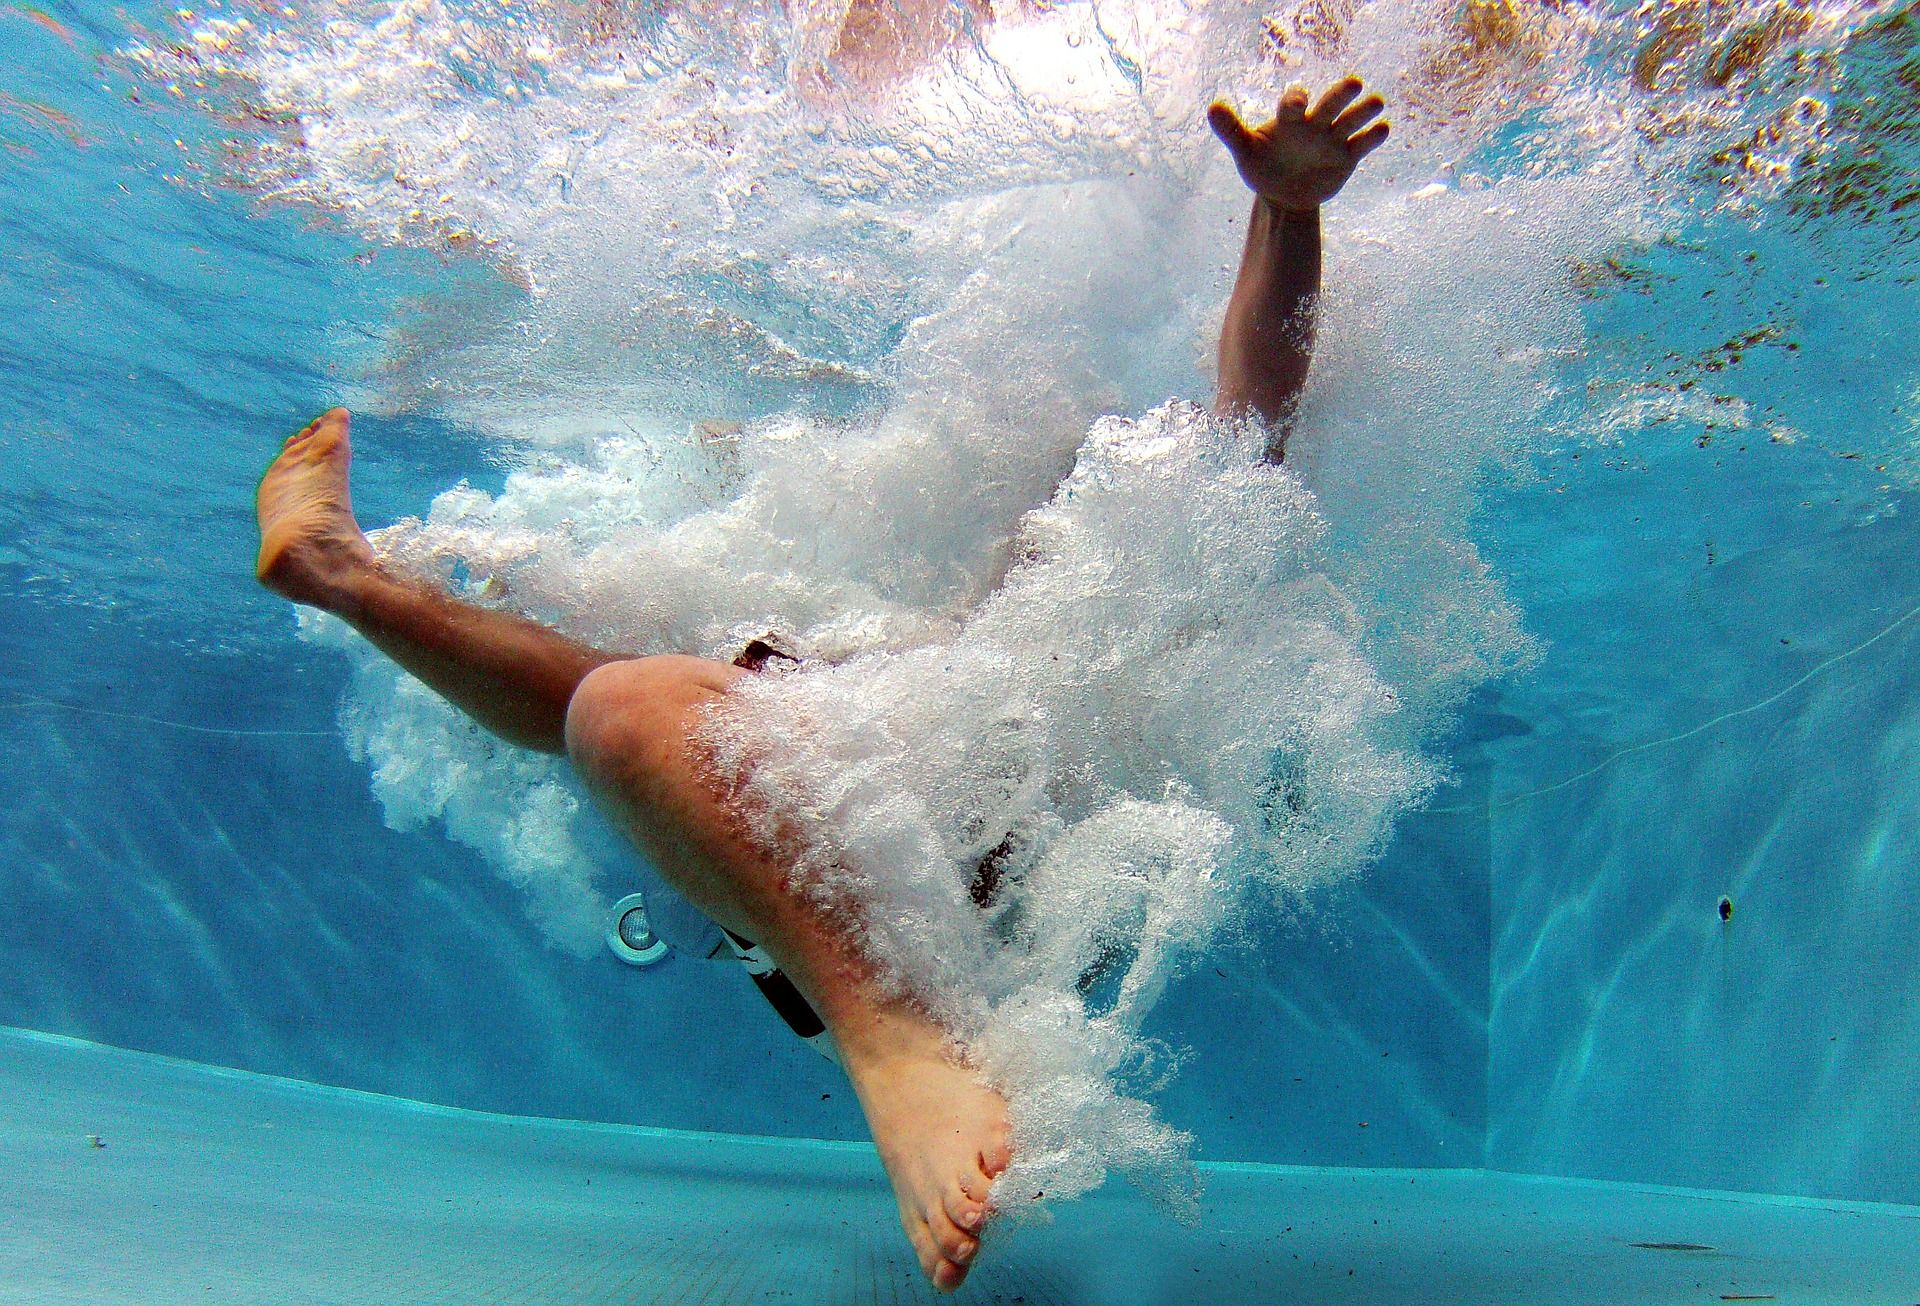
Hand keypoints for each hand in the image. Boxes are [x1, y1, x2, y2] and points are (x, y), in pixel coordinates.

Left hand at [1208, 76, 1388, 211]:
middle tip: (1353, 83)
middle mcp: (1315, 123)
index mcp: (1290, 119)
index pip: (1294, 103)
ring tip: (1376, 102)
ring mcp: (1333, 139)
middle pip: (1330, 104)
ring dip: (1364, 111)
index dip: (1296, 101)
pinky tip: (1383, 129)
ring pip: (1352, 120)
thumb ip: (1231, 129)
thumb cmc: (1262, 166)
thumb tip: (1212, 107)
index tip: (1298, 104)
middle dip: (1341, 94)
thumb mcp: (1244, 150)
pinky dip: (1373, 137)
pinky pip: (1362, 144)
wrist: (1282, 194)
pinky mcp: (1347, 157)